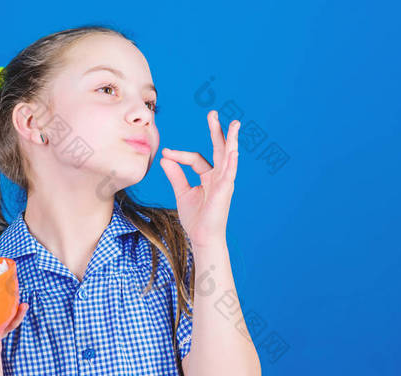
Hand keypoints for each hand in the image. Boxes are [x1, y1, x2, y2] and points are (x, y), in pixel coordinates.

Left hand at [159, 110, 238, 246]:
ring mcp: (224, 182)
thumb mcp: (182, 192)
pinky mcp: (225, 191)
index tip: (166, 154)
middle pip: (218, 149)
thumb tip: (165, 158)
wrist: (202, 237)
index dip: (179, 155)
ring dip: (231, 140)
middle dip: (216, 131)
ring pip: (228, 157)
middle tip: (213, 113)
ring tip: (234, 124)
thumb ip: (175, 174)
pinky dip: (231, 161)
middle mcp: (219, 176)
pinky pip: (229, 173)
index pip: (195, 158)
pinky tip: (233, 150)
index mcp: (209, 176)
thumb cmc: (195, 218)